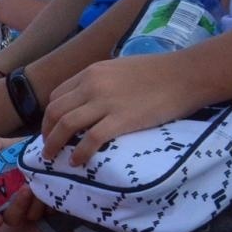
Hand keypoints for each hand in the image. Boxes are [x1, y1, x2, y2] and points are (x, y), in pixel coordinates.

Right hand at [0, 137, 47, 226]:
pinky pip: (49, 213)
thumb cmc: (25, 151)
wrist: (50, 150)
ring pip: (32, 216)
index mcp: (2, 194)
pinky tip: (51, 191)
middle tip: (26, 189)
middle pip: (13, 219)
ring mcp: (33, 207)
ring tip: (39, 185)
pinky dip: (49, 204)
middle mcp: (15, 204)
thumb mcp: (10, 146)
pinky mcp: (50, 207)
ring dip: (34, 204)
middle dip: (18, 207)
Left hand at [42, 53, 200, 163]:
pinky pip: (91, 139)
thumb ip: (101, 82)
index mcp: (91, 73)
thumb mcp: (119, 69)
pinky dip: (80, 153)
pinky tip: (77, 162)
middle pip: (55, 111)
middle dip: (46, 132)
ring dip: (54, 144)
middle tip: (47, 148)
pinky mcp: (122, 120)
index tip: (51, 129)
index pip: (57, 95)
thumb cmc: (158, 72)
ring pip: (66, 125)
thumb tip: (89, 100)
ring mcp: (106, 103)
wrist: (185, 75)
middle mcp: (92, 85)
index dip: (49, 115)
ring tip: (52, 158)